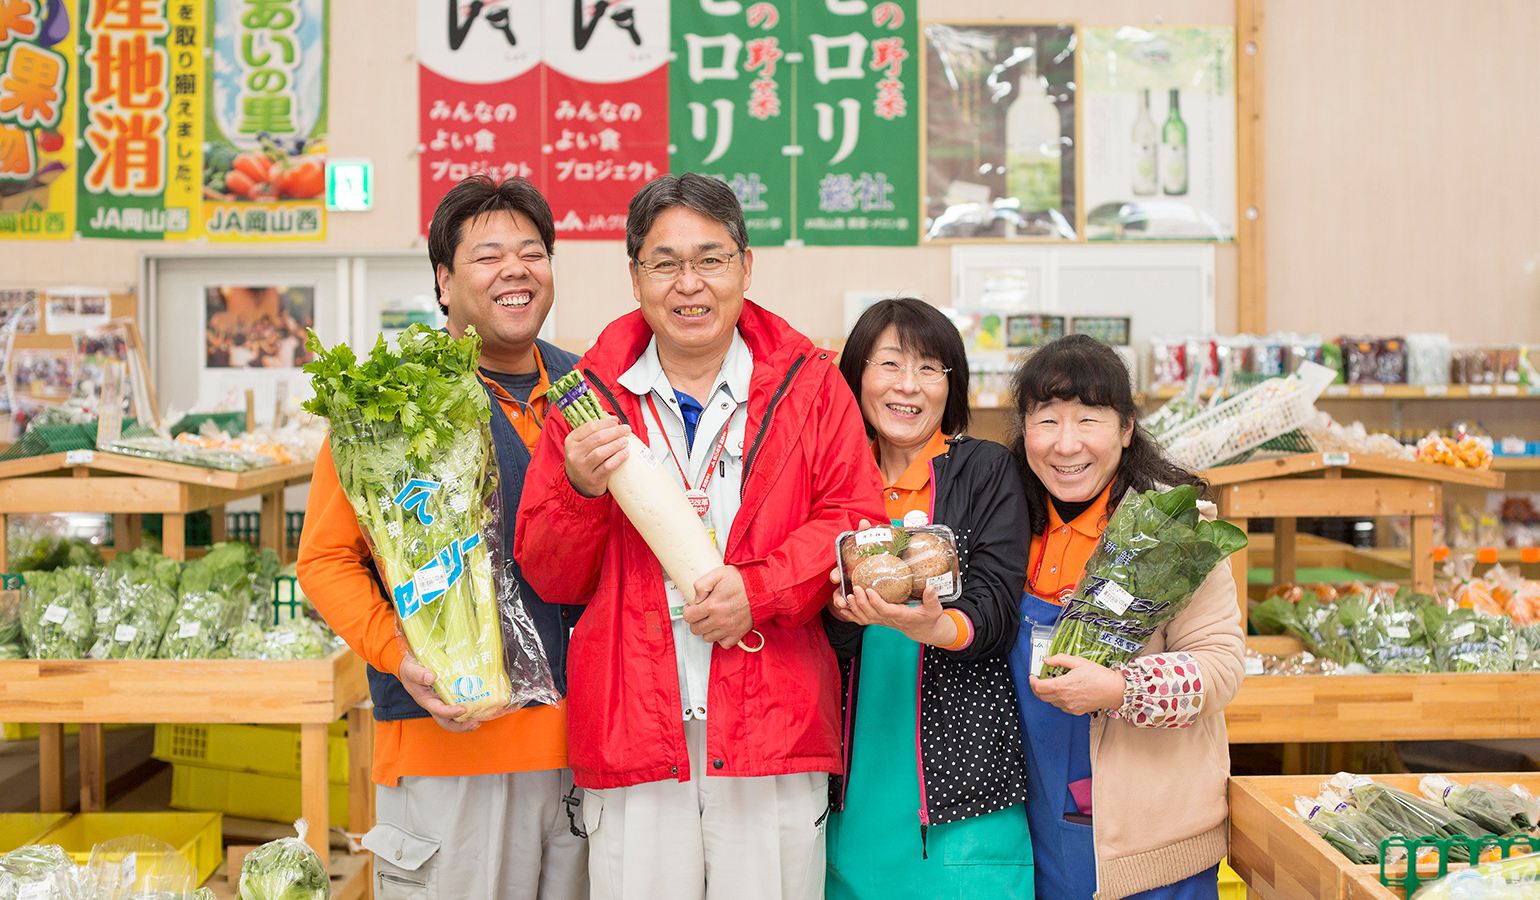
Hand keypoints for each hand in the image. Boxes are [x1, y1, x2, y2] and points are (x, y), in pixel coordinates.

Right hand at [397, 655, 479, 731]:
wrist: (410, 666)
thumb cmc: (409, 669)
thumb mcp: (410, 669)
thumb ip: (418, 674)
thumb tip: (431, 677)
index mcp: (425, 700)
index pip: (438, 710)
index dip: (450, 713)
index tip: (462, 710)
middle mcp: (434, 705)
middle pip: (447, 722)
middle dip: (461, 726)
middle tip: (475, 723)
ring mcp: (441, 703)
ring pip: (453, 719)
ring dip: (466, 722)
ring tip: (478, 721)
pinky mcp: (448, 697)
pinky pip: (458, 707)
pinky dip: (468, 711)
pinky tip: (479, 708)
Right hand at [564, 418, 629, 497]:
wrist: (578, 484)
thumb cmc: (584, 459)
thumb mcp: (583, 444)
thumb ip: (596, 430)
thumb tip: (614, 419)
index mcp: (571, 440)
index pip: (590, 426)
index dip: (606, 423)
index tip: (617, 422)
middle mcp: (574, 454)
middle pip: (597, 438)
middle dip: (615, 432)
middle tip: (626, 430)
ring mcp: (582, 468)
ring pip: (601, 452)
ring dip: (616, 444)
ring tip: (625, 441)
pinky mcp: (593, 479)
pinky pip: (607, 467)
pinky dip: (618, 458)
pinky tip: (625, 453)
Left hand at [684, 565, 753, 647]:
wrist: (763, 588)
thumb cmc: (742, 580)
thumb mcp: (718, 573)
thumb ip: (701, 584)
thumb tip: (695, 599)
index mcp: (713, 605)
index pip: (689, 616)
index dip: (688, 611)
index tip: (692, 607)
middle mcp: (720, 619)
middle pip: (696, 629)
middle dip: (696, 621)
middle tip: (701, 613)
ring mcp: (729, 628)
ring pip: (707, 638)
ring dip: (707, 629)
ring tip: (712, 619)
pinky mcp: (738, 633)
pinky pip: (723, 644)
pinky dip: (721, 638)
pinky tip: (722, 627)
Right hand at [826, 517, 873, 620]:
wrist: (885, 575)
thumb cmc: (871, 560)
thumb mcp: (870, 548)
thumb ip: (866, 535)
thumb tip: (863, 522)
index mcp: (849, 570)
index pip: (838, 572)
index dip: (835, 575)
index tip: (836, 578)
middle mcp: (847, 581)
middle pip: (838, 590)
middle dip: (837, 595)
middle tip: (840, 600)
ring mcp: (851, 592)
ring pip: (842, 601)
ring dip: (842, 606)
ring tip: (846, 609)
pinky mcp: (858, 601)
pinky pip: (852, 609)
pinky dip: (850, 613)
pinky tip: (852, 614)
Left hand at [830, 583, 956, 646]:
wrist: (921, 630)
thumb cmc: (927, 618)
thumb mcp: (934, 610)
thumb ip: (932, 599)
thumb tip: (930, 587)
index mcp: (901, 616)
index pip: (886, 610)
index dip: (876, 602)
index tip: (869, 590)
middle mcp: (888, 620)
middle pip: (871, 614)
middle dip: (861, 602)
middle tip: (855, 588)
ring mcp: (881, 621)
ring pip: (864, 617)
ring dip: (854, 607)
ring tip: (847, 595)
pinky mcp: (877, 620)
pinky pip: (861, 620)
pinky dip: (850, 614)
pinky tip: (841, 606)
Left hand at [1028, 654, 1126, 715]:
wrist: (1114, 690)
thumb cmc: (1099, 675)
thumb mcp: (1078, 661)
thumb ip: (1060, 660)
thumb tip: (1047, 660)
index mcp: (1062, 685)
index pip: (1039, 687)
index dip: (1032, 681)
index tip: (1032, 676)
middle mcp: (1064, 698)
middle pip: (1042, 696)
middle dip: (1036, 688)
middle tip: (1038, 680)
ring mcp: (1069, 706)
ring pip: (1050, 702)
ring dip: (1047, 694)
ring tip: (1053, 684)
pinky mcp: (1075, 711)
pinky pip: (1061, 706)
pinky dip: (1057, 700)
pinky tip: (1063, 692)